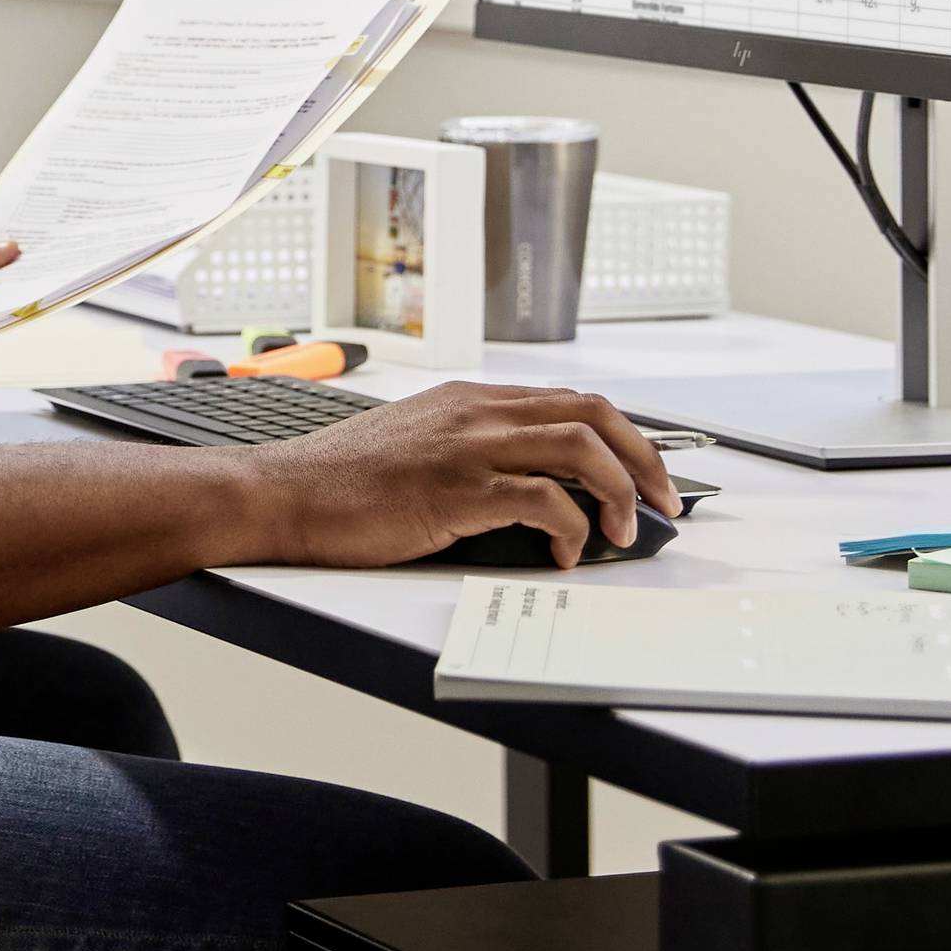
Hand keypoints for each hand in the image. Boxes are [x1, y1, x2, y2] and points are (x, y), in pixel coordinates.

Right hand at [242, 384, 682, 569]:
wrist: (286, 494)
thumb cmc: (345, 482)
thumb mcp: (420, 447)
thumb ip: (475, 452)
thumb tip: (536, 491)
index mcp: (471, 399)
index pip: (573, 401)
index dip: (623, 436)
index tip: (647, 472)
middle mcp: (477, 411)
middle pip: (592, 413)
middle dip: (643, 457)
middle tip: (664, 501)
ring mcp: (467, 445)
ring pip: (578, 446)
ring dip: (617, 490)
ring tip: (624, 529)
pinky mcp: (455, 488)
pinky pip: (540, 499)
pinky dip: (569, 526)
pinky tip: (565, 552)